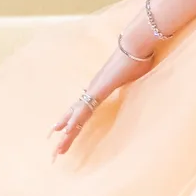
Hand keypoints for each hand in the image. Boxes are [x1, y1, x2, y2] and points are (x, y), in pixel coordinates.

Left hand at [49, 37, 157, 157]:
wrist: (137, 43)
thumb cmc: (138, 57)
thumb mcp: (136, 75)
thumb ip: (132, 81)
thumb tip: (140, 78)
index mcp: (100, 88)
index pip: (83, 110)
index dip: (72, 122)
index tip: (62, 133)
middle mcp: (93, 89)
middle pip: (75, 116)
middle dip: (65, 134)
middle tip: (55, 152)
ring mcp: (94, 89)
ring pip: (76, 116)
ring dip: (67, 135)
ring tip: (58, 150)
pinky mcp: (99, 89)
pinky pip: (85, 109)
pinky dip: (75, 121)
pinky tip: (67, 132)